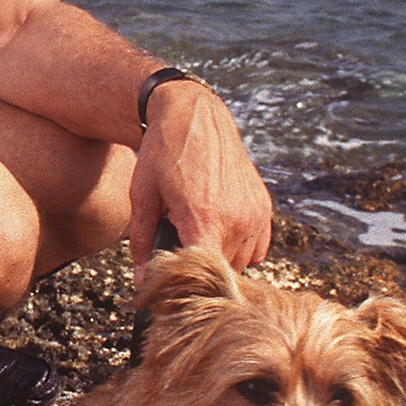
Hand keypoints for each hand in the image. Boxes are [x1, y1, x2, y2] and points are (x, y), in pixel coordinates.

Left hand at [128, 79, 272, 280]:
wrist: (194, 115)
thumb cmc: (162, 155)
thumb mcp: (142, 198)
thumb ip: (142, 244)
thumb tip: (143, 281)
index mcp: (205, 220)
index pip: (206, 279)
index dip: (188, 288)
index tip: (172, 289)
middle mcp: (237, 220)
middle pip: (221, 274)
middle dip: (201, 274)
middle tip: (179, 259)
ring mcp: (255, 214)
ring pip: (242, 264)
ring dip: (221, 262)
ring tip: (197, 240)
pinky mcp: (263, 206)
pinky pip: (258, 248)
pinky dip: (240, 248)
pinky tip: (217, 233)